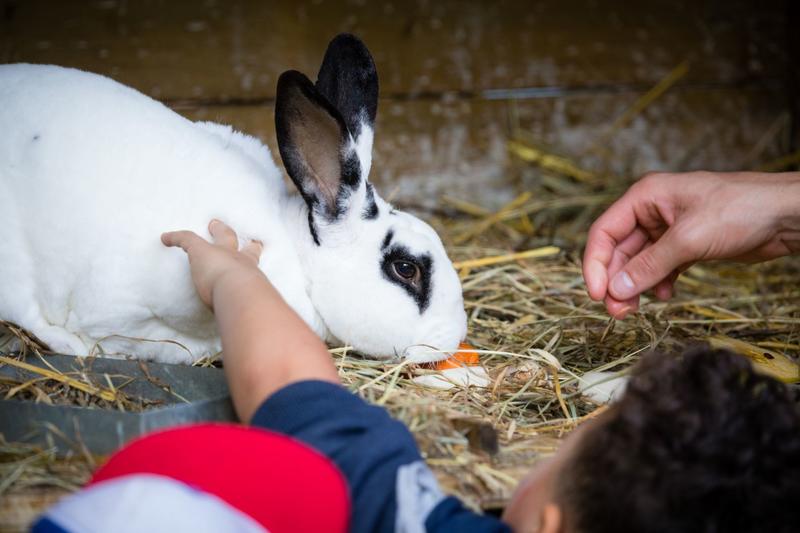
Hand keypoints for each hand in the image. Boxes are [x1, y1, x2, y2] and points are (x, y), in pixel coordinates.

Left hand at [162, 220, 263, 307]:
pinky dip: (175, 238)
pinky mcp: (200, 250)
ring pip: (216, 237)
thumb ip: (249, 316)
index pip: (250, 260)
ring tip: (207, 226)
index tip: (254, 247)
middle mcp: (236, 259)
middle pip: (233, 242)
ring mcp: (219, 254)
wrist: (240, 291)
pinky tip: (164, 237)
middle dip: (228, 235)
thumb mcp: (252, 307)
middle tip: (221, 226)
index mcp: (248, 272)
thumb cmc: (249, 302)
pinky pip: (187, 238)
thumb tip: (251, 335)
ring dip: (213, 231)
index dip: (252, 253)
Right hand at [583, 171, 799, 317]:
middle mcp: (651, 210)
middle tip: (618, 311)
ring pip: (638, 262)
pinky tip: (665, 294)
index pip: (605, 232)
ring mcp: (668, 228)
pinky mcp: (686, 244)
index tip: (597, 294)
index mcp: (645, 196)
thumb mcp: (689, 239)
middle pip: (618, 250)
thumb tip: (617, 289)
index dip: (596, 264)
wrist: (787, 215)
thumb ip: (650, 265)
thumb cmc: (742, 210)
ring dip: (634, 285)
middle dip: (616, 280)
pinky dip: (657, 282)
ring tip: (636, 309)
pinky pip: (659, 267)